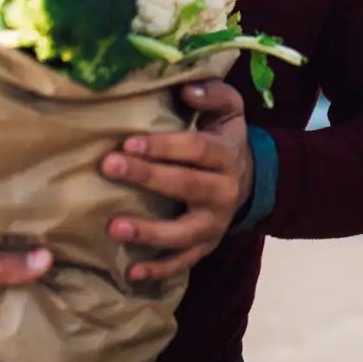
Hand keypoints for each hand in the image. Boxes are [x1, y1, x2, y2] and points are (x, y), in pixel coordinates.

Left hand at [102, 80, 251, 281]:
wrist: (253, 180)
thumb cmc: (224, 137)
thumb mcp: (229, 109)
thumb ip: (212, 93)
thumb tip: (186, 89)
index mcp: (225, 154)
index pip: (195, 149)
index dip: (164, 146)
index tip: (129, 142)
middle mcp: (224, 191)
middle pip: (185, 186)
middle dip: (146, 177)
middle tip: (109, 166)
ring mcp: (214, 224)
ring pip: (183, 232)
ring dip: (148, 232)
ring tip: (114, 227)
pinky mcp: (205, 246)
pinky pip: (183, 262)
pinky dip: (158, 270)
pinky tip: (130, 272)